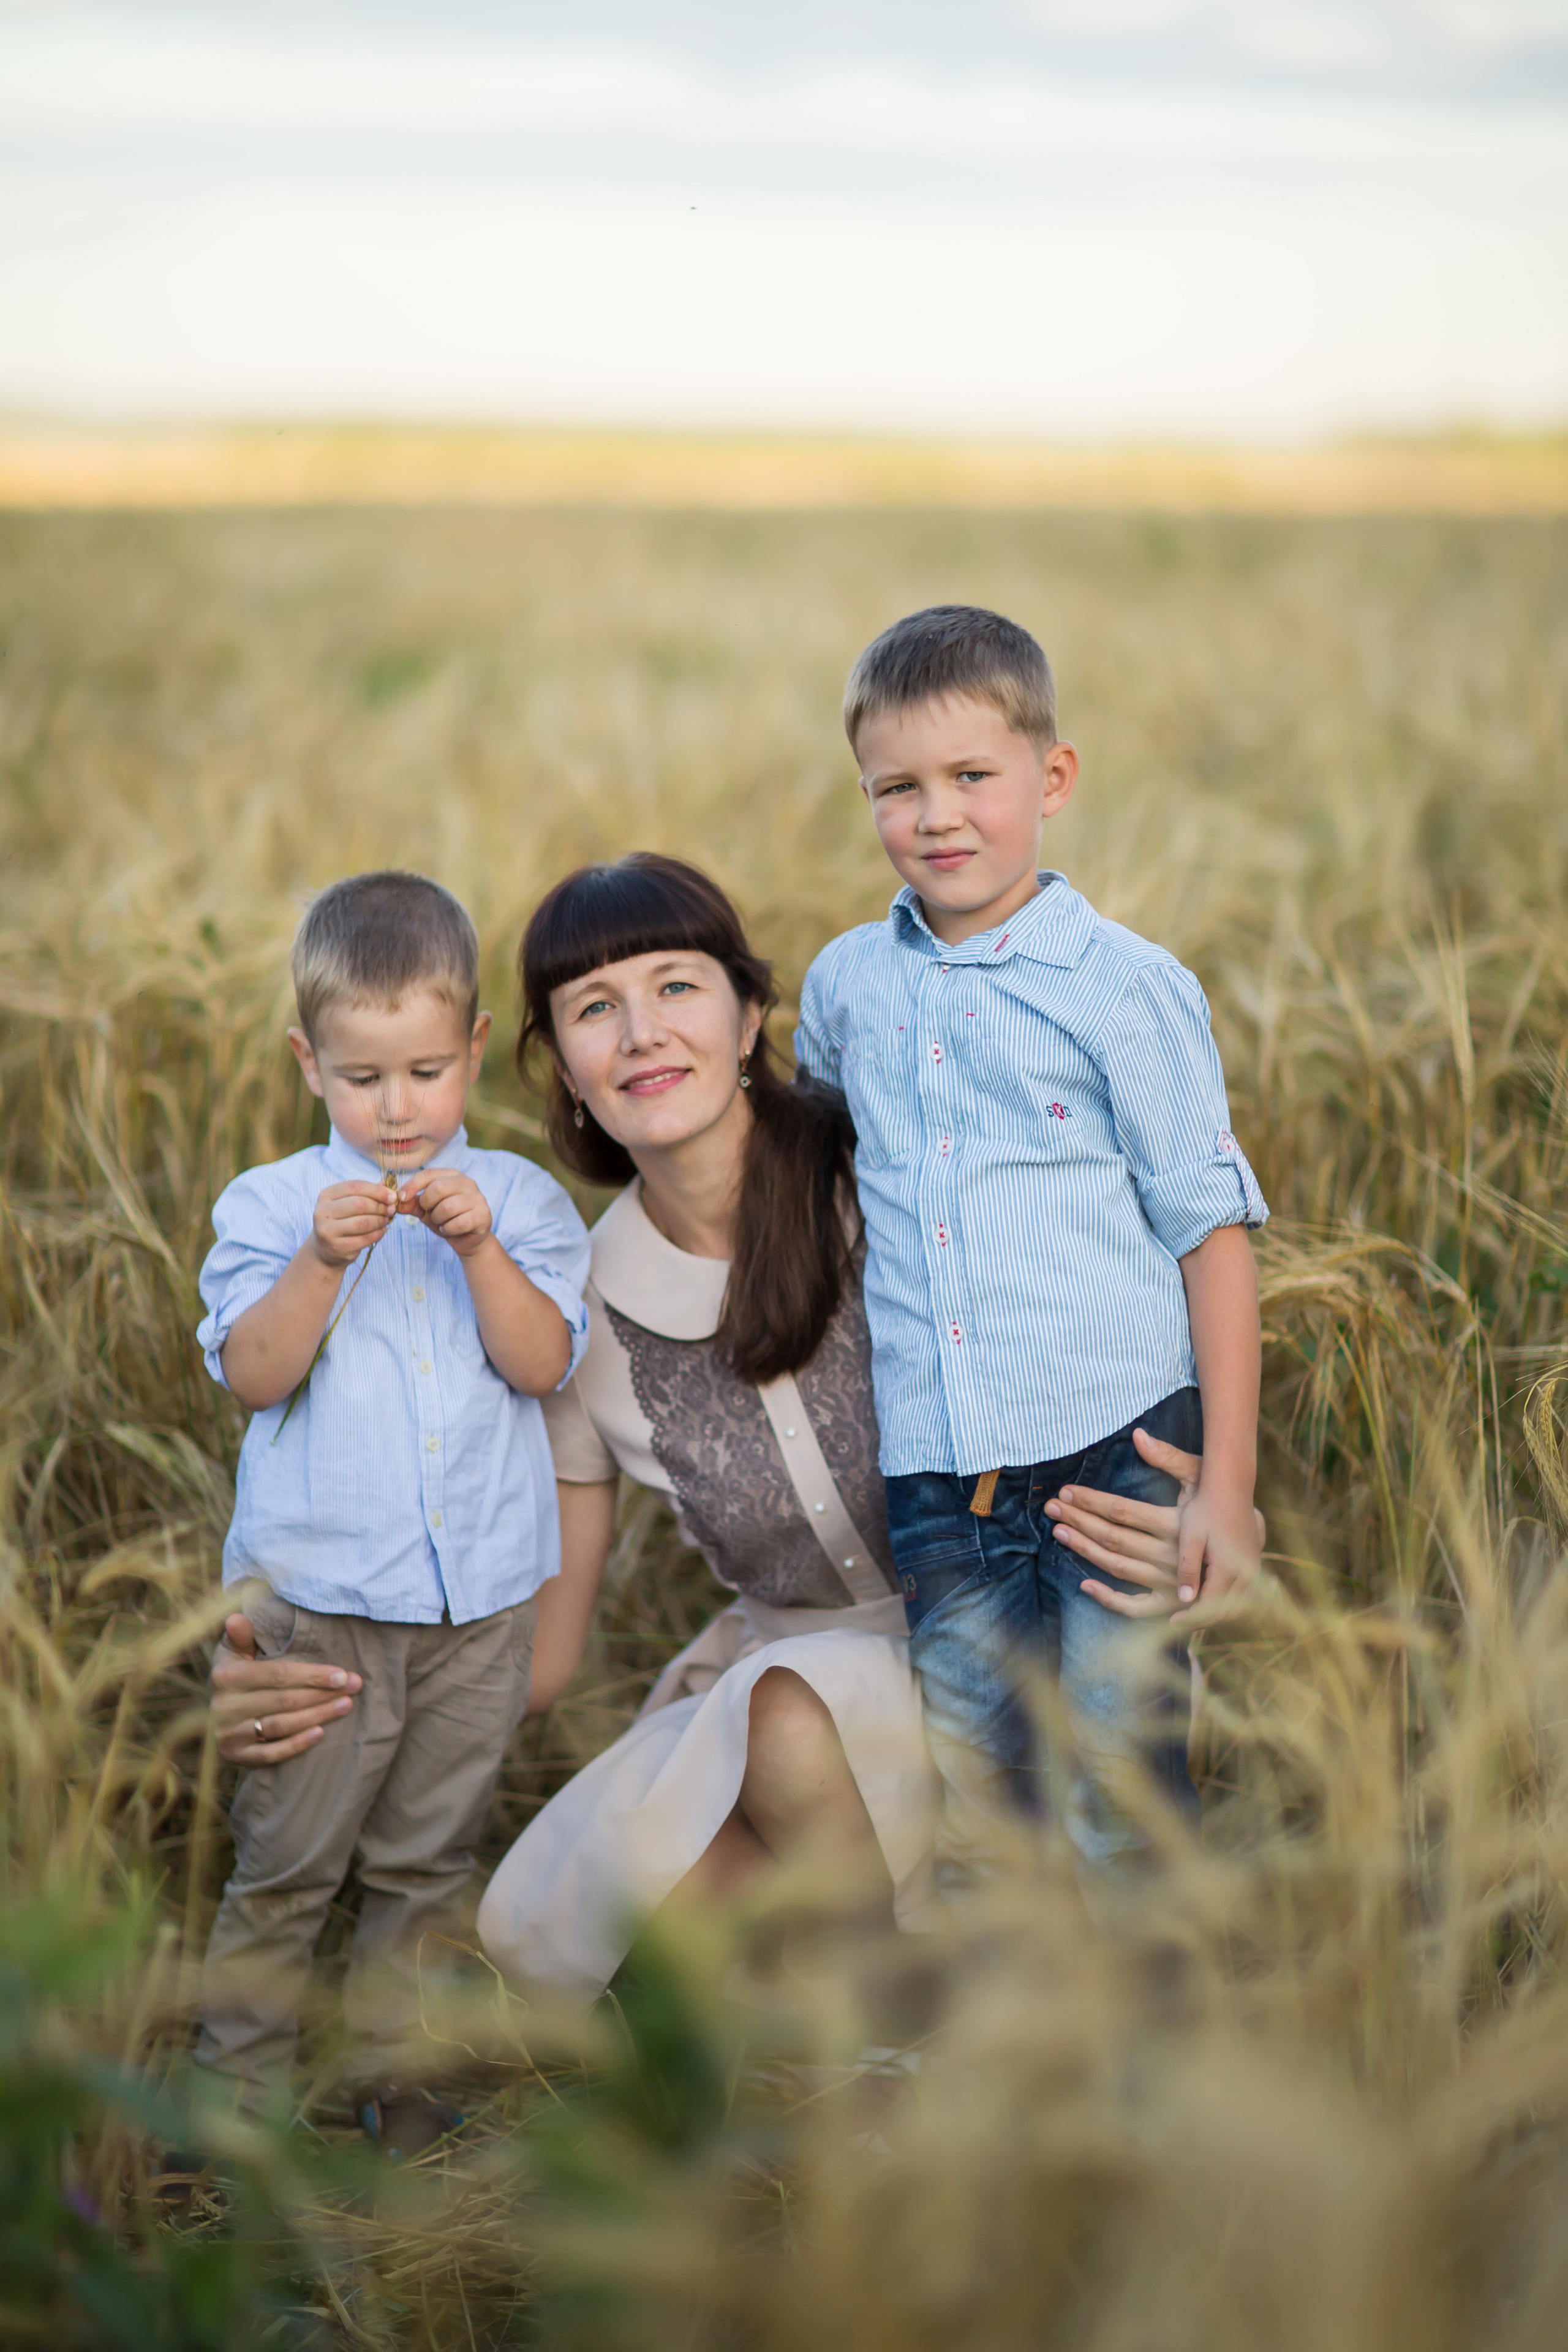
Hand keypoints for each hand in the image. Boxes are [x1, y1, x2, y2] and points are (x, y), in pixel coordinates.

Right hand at [211, 1613, 361, 1764]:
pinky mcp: (235, 1756)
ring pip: (281, 1726)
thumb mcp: (233, 1651)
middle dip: (323, 1694)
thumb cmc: (234, 1674)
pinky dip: (296, 1745)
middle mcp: (225, 1707)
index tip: (342, 1674)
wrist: (210, 1714)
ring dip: (317, 1716)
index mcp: (227, 1676)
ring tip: (345, 1706)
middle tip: (354, 1687)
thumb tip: (236, 1617)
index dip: (312, 1675)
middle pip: (284, 1701)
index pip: (278, 1675)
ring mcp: (229, 1734)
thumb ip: (241, 1635)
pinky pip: (270, 1754)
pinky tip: (320, 1733)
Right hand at [311, 1179, 393, 1268]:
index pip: (354, 1186)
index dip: (377, 1190)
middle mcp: (323, 1212)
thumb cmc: (342, 1220)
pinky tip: (382, 1230)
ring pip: (363, 1222)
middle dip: (379, 1206)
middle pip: (359, 1204)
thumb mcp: (349, 1203)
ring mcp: (328, 1230)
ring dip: (380, 1220)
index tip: (392, 1196)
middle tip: (391, 1209)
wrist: (325, 1249)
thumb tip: (391, 1189)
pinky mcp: (337, 1247)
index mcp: (326, 1195)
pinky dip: (378, 1234)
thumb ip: (368, 1193)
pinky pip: (365, 1239)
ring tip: (386, 1219)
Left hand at [399, 1167, 492, 1258]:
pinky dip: (448, 1229)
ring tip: (441, 1223)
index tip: (401, 1198)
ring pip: (448, 1207)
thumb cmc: (446, 1219)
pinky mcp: (483, 1215)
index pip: (427, 1174)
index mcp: (452, 1175)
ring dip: (438, 1219)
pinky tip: (449, 1230)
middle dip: (427, 1204)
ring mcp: (478, 1198)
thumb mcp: (426, 1210)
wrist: (467, 1239)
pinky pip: (458, 1223)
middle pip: (438, 1188)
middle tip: (429, 1214)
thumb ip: (412, 1204)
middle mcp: (467, 1182)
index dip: (411, 1186)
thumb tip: (396, 1202)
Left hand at [1046, 1432, 1265, 1621]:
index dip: (1090, 1502)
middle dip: (1078, 1521)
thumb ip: (1170, 1458)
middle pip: (1113, 1538)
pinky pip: (1135, 1607)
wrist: (1253, 1546)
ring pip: (1117, 1566)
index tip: (1065, 1492)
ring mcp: (1170, 1583)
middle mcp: (1171, 1555)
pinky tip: (1085, 1585)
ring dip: (1085, 1550)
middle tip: (1050, 1507)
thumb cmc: (1221, 1505)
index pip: (1121, 1512)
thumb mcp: (1202, 1477)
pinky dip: (1109, 1599)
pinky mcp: (1172, 1603)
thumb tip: (1138, 1434)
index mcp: (1177, 1523)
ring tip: (1059, 1532)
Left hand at [1173, 1473, 1261, 1627]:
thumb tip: (1186, 1600)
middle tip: (1178, 1623)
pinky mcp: (1253, 1562)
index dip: (1190, 1618)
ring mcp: (1252, 1569)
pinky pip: (1241, 1593)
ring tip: (1192, 1615)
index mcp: (1230, 1569)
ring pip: (1235, 1604)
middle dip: (1202, 1620)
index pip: (1210, 1606)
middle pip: (1225, 1611)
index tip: (1171, 1621)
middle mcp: (1246, 1574)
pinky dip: (1225, 1601)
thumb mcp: (1191, 1537)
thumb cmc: (1205, 1509)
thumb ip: (1189, 1569)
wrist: (1231, 1487)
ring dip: (1214, 1612)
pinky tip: (1208, 1599)